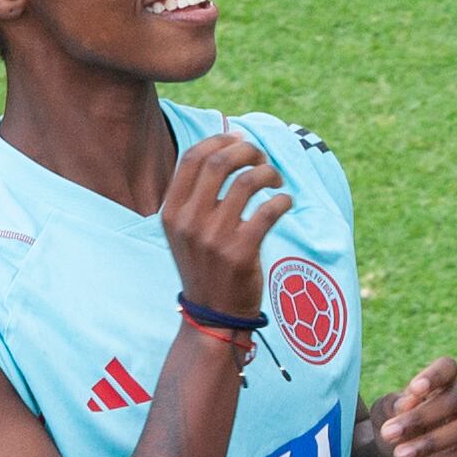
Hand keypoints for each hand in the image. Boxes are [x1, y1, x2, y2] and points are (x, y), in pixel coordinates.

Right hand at [160, 129, 292, 320]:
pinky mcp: (241, 253)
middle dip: (247, 151)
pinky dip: (282, 200)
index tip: (240, 141)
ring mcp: (213, 238)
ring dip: (268, 173)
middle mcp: (188, 222)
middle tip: (262, 160)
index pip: (191, 157)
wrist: (212, 316)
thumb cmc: (206, 264)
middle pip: (219, 162)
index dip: (220, 140)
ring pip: (246, 181)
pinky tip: (285, 203)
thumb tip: (229, 140)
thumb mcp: (186, 229)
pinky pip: (268, 210)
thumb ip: (199, 192)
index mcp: (171, 211)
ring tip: (276, 181)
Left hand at [368, 358, 456, 456]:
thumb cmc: (394, 424)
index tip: (414, 389)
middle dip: (421, 419)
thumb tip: (408, 403)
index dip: (434, 376)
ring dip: (429, 446)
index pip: (447, 368)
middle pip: (453, 401)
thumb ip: (393, 405)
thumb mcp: (383, 413)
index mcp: (444, 380)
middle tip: (389, 435)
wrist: (403, 456)